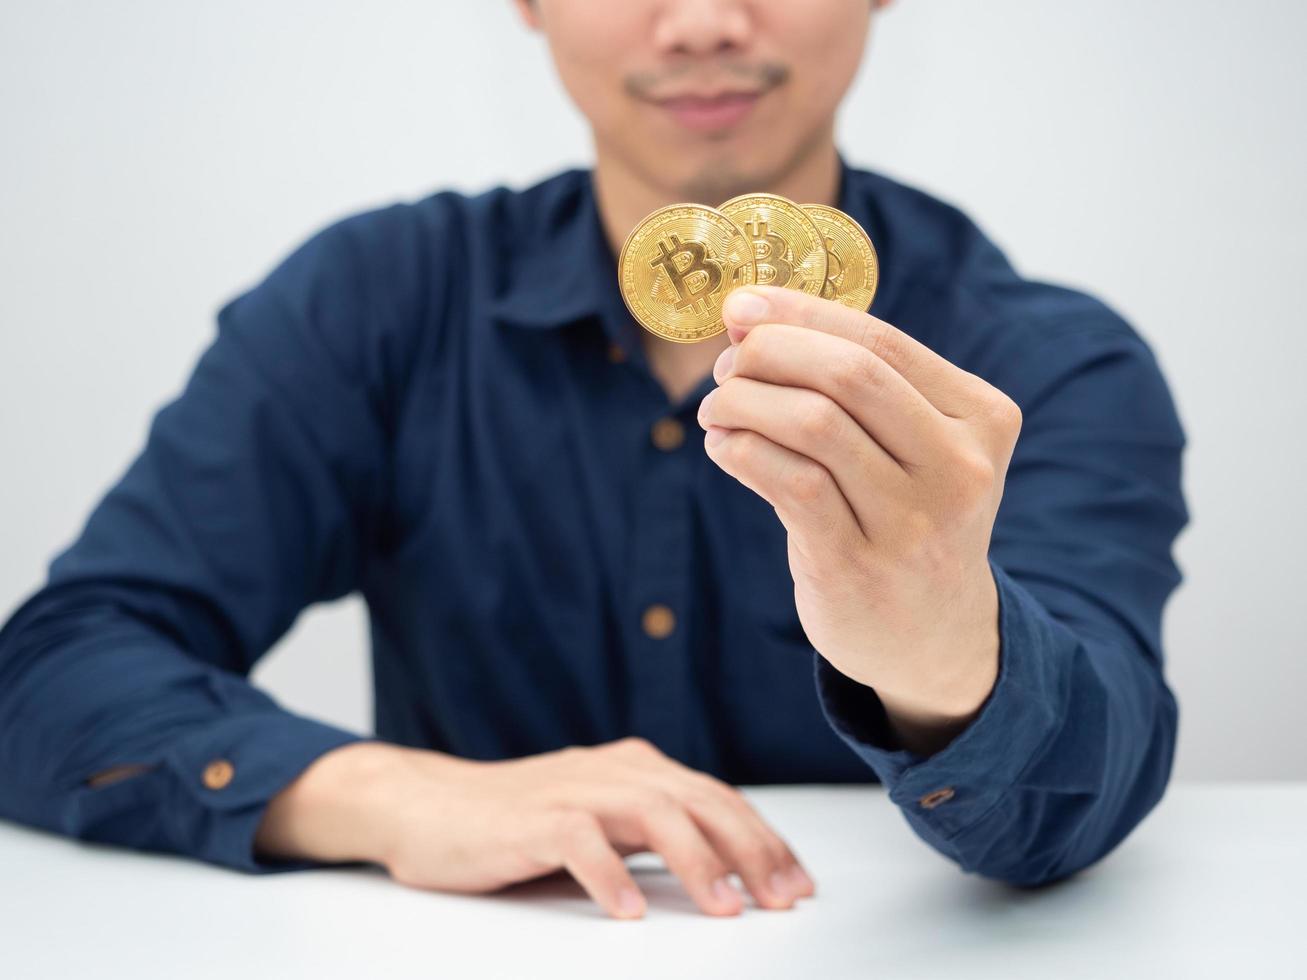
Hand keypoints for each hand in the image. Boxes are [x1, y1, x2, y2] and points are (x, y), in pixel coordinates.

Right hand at [255, 737, 814, 918]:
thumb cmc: (515, 821)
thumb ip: (651, 832)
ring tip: (726, 909)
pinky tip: (630, 912)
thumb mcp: (598, 819)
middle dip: (750, 849)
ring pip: (652, 812)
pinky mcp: (528, 819)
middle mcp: (610, 770)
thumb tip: (725, 867)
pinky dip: (609, 875)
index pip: (714, 798)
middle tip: (782, 899)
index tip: (797, 883)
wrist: (425, 806)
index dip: (763, 838)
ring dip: (696, 861)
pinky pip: (578, 841)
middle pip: (698, 800)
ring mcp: (570, 790)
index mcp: (633, 769)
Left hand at [697, 285, 1021, 754]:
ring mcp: (912, 523)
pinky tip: (724, 447)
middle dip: (770, 353)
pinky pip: (788, 482)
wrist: (934, 636)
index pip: (881, 341)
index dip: (800, 313)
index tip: (741, 307)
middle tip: (728, 365)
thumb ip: (850, 383)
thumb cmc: (907, 517)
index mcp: (982, 419)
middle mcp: (959, 469)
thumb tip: (748, 314)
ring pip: (814, 422)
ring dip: (745, 402)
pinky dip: (742, 450)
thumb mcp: (914, 447)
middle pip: (849, 374)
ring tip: (718, 409)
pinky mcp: (857, 566)